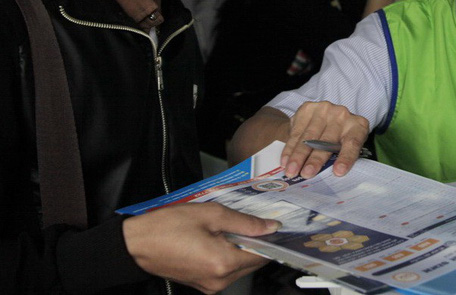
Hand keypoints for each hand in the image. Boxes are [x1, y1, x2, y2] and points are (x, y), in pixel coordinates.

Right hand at [123, 203, 278, 293]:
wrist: (136, 244)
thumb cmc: (168, 226)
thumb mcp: (211, 214)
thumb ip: (244, 222)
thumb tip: (270, 227)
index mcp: (224, 263)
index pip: (263, 254)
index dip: (271, 238)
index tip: (276, 224)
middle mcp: (219, 280)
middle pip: (252, 262)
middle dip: (255, 241)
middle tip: (252, 219)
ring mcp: (209, 285)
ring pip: (240, 266)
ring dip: (241, 247)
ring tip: (231, 226)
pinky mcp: (201, 284)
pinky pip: (225, 269)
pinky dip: (228, 254)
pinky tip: (220, 237)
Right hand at [281, 101, 369, 178]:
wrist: (325, 118)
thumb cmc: (339, 140)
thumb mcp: (346, 147)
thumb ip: (341, 157)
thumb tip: (330, 177)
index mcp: (358, 125)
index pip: (353, 143)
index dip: (346, 157)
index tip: (338, 172)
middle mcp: (342, 114)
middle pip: (327, 140)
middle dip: (315, 159)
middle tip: (306, 174)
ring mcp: (324, 109)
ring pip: (309, 136)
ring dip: (298, 156)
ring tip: (292, 171)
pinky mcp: (308, 108)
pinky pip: (296, 131)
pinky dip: (290, 148)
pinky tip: (285, 160)